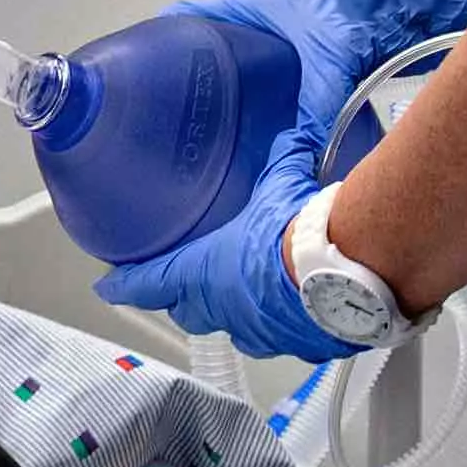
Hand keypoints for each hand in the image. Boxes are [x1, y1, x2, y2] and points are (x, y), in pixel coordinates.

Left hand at [99, 135, 335, 358]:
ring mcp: (268, 332)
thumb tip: (297, 122)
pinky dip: (290, 322)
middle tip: (187, 285)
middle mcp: (231, 310)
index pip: (150, 283)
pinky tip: (303, 305)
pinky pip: (288, 336)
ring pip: (240, 329)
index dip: (127, 284)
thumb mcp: (285, 178)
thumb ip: (284, 152)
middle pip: (191, 311)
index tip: (108, 287)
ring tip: (251, 292)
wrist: (358, 274)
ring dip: (240, 312)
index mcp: (207, 273)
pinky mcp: (308, 345)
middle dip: (186, 299)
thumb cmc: (307, 234)